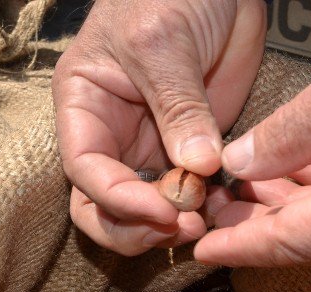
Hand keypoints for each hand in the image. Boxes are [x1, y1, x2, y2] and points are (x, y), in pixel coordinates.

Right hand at [52, 0, 266, 255]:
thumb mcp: (163, 42)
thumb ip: (178, 106)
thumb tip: (195, 167)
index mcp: (85, 106)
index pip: (86, 171)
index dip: (119, 201)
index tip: (163, 212)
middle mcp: (113, 136)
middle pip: (103, 207)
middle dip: (137, 228)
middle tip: (182, 228)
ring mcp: (152, 148)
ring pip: (145, 211)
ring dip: (171, 227)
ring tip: (206, 222)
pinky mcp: (192, 152)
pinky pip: (191, 196)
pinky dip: (205, 211)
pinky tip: (226, 208)